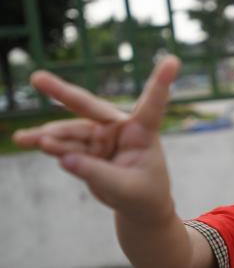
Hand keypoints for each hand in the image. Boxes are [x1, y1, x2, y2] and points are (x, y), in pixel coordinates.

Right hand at [13, 56, 180, 224]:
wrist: (138, 206)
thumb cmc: (144, 194)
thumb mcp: (126, 189)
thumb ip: (96, 173)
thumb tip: (62, 157)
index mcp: (144, 132)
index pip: (152, 105)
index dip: (161, 83)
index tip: (173, 61)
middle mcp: (121, 129)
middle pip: (91, 107)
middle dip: (64, 93)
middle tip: (38, 79)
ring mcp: (102, 137)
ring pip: (72, 130)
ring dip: (49, 134)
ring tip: (27, 139)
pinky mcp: (89, 148)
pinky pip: (65, 145)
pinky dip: (48, 144)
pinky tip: (29, 140)